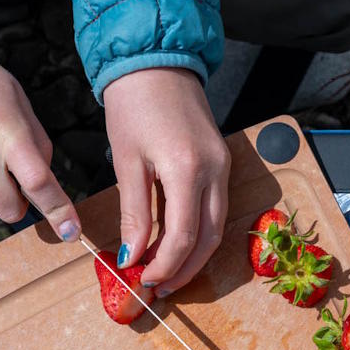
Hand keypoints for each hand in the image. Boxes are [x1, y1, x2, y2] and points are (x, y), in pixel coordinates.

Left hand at [103, 68, 229, 294]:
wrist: (156, 62)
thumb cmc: (134, 106)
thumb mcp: (127, 162)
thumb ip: (134, 212)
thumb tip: (133, 255)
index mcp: (188, 169)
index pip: (184, 235)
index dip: (165, 264)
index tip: (143, 279)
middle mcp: (215, 170)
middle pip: (209, 237)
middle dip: (185, 268)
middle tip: (159, 287)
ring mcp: (223, 165)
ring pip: (217, 226)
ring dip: (194, 254)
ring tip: (167, 271)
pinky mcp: (222, 161)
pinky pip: (215, 207)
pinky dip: (198, 231)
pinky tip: (177, 242)